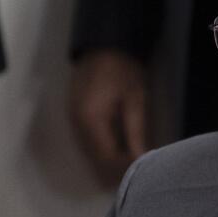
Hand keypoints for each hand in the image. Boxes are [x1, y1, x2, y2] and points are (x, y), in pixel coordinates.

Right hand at [70, 49, 149, 186]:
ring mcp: (73, 119)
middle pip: (95, 159)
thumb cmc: (123, 70)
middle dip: (117, 169)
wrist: (104, 45)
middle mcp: (76, 124)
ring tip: (134, 164)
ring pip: (90, 153)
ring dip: (110, 161)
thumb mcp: (135, 101)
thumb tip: (141, 157)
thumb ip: (136, 132)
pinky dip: (104, 150)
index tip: (144, 170)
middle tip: (141, 172)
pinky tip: (121, 152)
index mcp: (91, 120)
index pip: (106, 157)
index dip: (124, 167)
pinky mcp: (75, 115)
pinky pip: (88, 142)